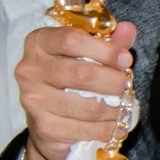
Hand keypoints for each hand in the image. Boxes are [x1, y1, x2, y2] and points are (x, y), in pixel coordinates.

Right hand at [16, 21, 136, 159]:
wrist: (46, 119)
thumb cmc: (69, 78)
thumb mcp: (86, 53)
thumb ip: (108, 42)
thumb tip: (128, 29)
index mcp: (39, 42)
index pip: (71, 40)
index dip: (104, 50)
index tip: (126, 59)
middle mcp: (31, 69)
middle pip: (82, 74)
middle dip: (113, 81)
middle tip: (126, 85)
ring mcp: (34, 99)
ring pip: (88, 106)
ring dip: (114, 109)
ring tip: (122, 106)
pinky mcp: (44, 126)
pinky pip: (86, 129)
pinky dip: (107, 128)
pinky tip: (114, 124)